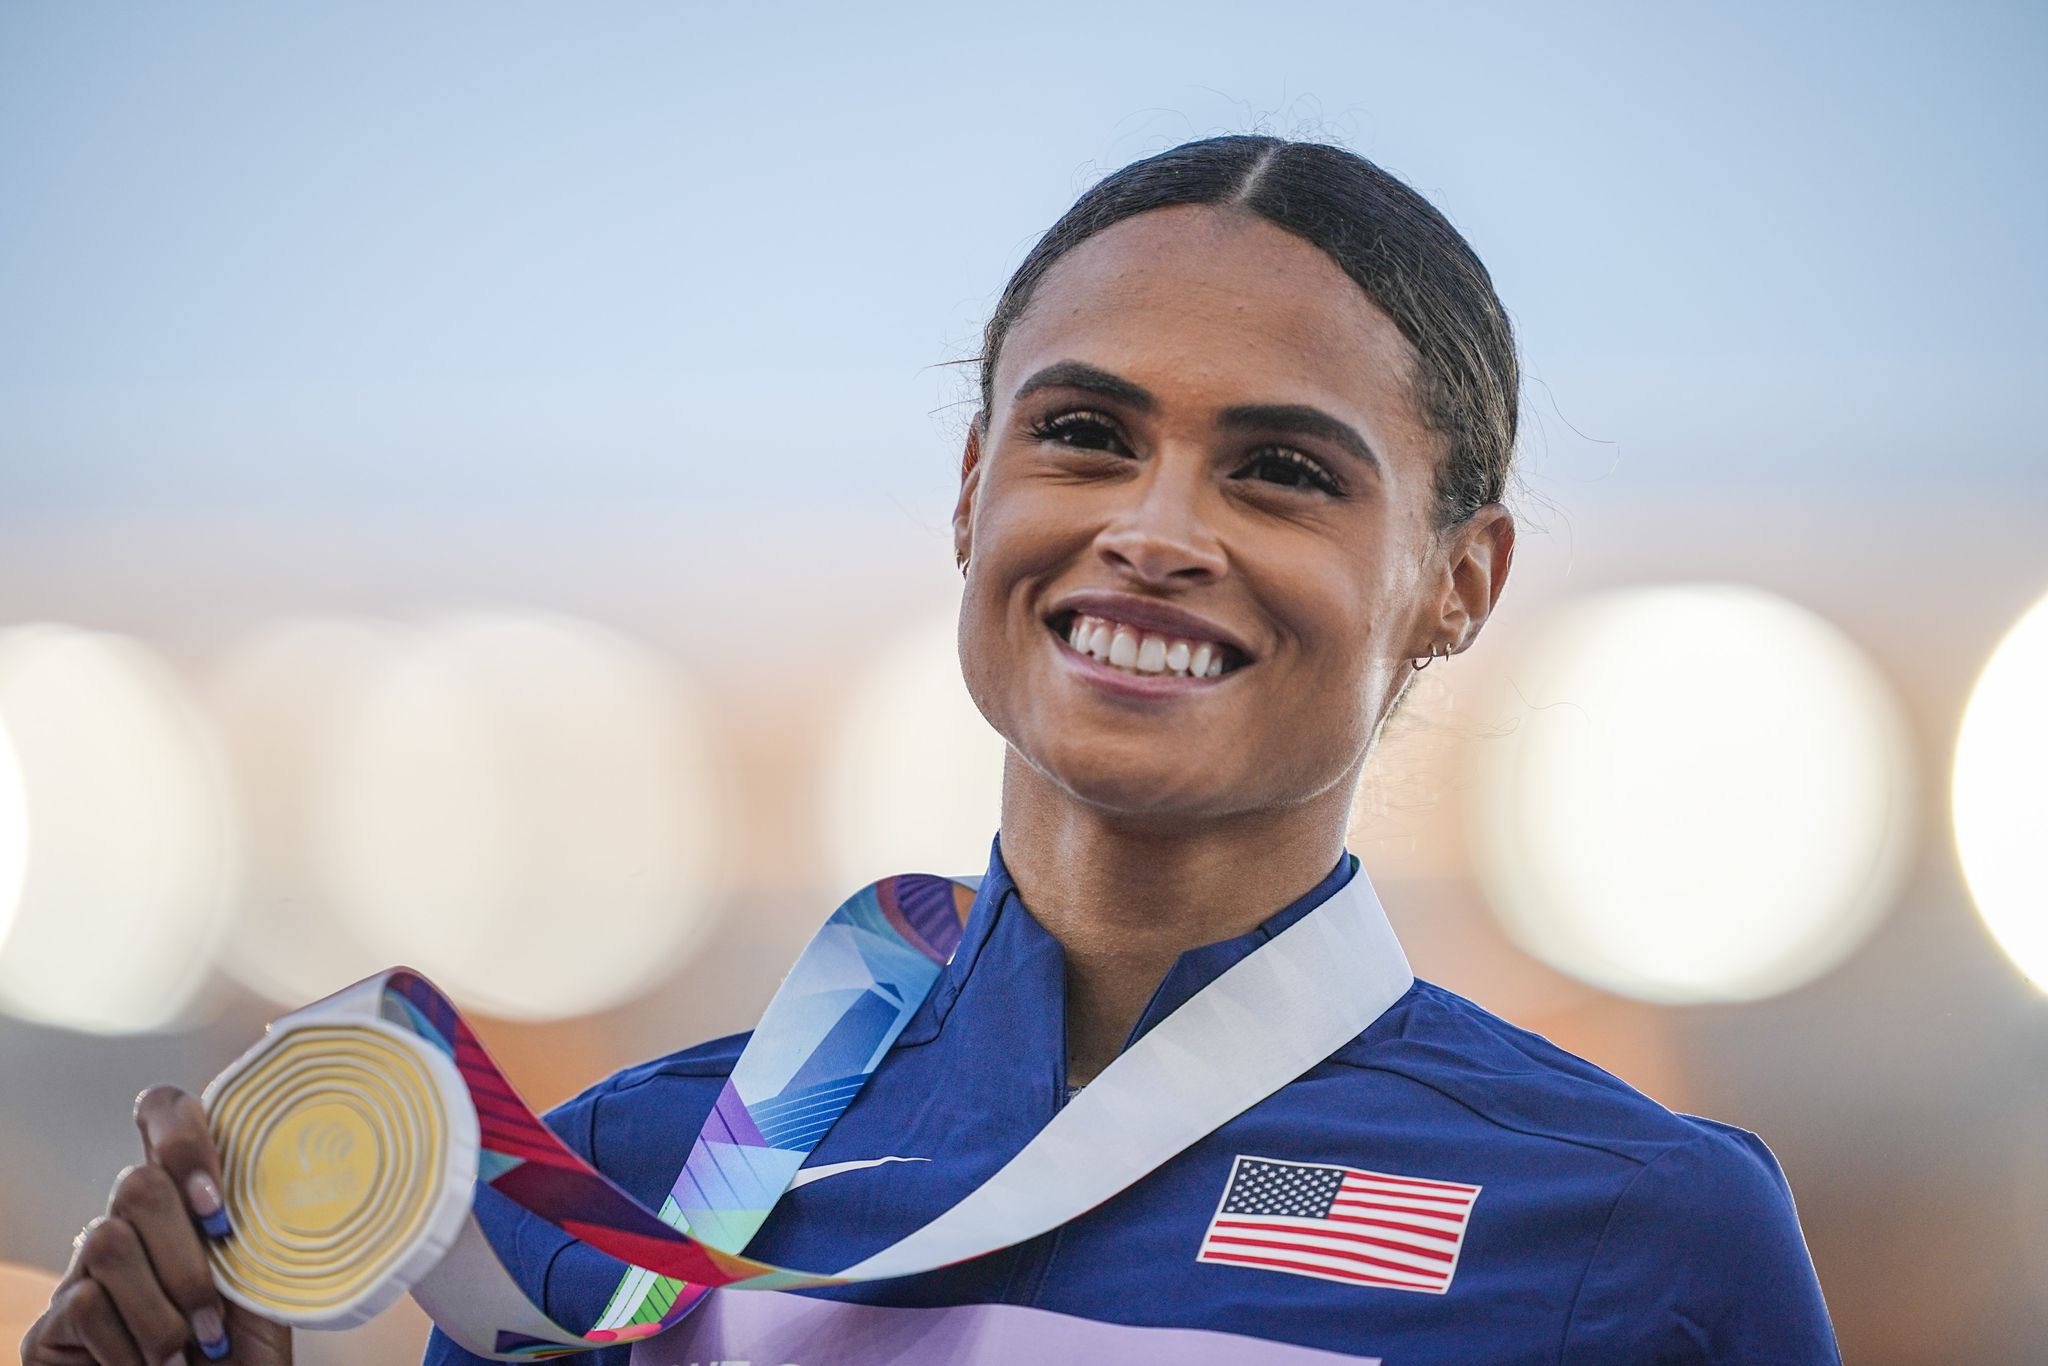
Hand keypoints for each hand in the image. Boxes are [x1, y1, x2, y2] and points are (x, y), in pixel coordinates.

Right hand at [19, 1086, 292, 1364]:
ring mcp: (82, 1273)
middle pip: (137, 1182)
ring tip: (190, 1354)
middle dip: (184, 1256)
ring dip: (162, 1310)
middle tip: (212, 1316)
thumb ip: (258, 1227)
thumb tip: (282, 1174)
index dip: (182, 1131)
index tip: (218, 1205)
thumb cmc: (244, 1353)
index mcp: (185, 1204)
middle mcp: (128, 1225)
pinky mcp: (49, 1325)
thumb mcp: (265, 1283)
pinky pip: (86, 1302)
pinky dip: (131, 1347)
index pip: (164, 1113)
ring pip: (107, 1240)